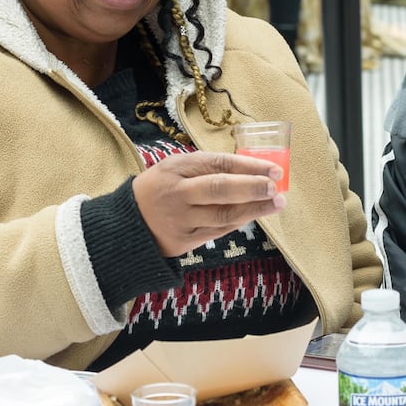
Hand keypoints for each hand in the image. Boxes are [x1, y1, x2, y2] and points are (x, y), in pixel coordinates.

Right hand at [132, 151, 285, 256]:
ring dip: (254, 209)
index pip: (218, 164)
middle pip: (221, 190)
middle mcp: (178, 194)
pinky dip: (239, 222)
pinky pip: (219, 231)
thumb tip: (250, 167)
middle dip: (253, 188)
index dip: (249, 166)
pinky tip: (255, 214)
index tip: (274, 169)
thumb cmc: (159, 189)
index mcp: (176, 168)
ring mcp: (181, 220)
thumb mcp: (174, 168)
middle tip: (276, 188)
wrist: (128, 224)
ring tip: (276, 203)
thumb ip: (206, 167)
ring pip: (224, 215)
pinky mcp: (185, 241)